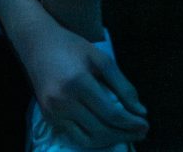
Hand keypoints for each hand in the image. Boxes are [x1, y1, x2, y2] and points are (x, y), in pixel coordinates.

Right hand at [18, 21, 147, 147]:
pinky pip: (75, 135)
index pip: (112, 113)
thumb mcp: (100, 58)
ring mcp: (53, 110)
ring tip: (126, 135)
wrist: (36, 42)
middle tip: (142, 132)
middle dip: (125, 134)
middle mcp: (63, 100)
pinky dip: (93, 138)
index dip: (131, 122)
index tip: (146, 123)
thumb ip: (122, 85)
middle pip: (102, 129)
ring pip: (89, 138)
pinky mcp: (48, 116)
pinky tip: (105, 132)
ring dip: (110, 140)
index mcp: (79, 83)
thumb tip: (141, 111)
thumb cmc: (71, 46)